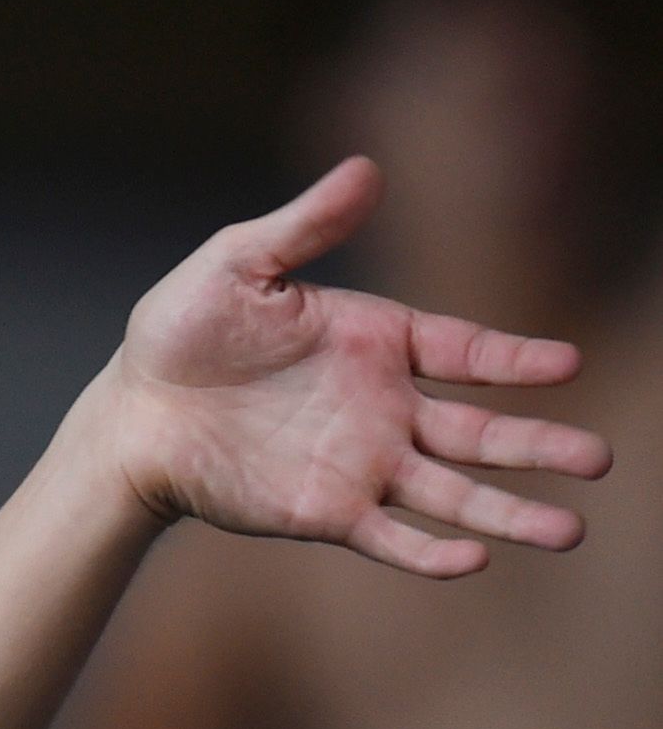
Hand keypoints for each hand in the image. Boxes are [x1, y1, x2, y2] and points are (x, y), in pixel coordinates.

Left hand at [94, 158, 608, 577]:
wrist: (130, 413)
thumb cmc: (181, 332)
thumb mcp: (238, 264)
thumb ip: (305, 226)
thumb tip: (367, 167)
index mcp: (378, 342)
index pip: (468, 351)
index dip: (518, 360)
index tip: (566, 366)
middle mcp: (386, 408)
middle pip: (482, 432)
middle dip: (540, 446)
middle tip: (598, 459)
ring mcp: (363, 464)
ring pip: (455, 493)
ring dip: (509, 513)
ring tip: (570, 532)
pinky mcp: (327, 512)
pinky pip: (391, 538)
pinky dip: (431, 553)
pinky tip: (472, 560)